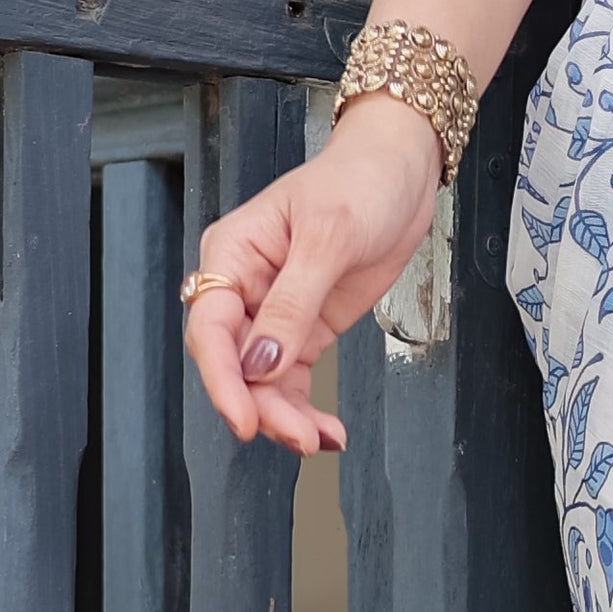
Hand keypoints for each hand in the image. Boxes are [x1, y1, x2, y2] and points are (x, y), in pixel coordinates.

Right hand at [181, 92, 442, 453]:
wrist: (402, 171)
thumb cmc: (360, 182)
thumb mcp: (328, 238)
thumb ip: (293, 304)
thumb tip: (261, 364)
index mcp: (232, 254)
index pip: (210, 328)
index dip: (222, 380)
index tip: (245, 419)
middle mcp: (244, 287)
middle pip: (234, 362)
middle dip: (262, 405)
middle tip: (298, 438)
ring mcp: (274, 310)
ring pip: (262, 380)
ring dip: (285, 415)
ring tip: (318, 440)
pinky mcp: (305, 326)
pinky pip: (292, 377)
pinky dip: (304, 407)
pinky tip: (326, 431)